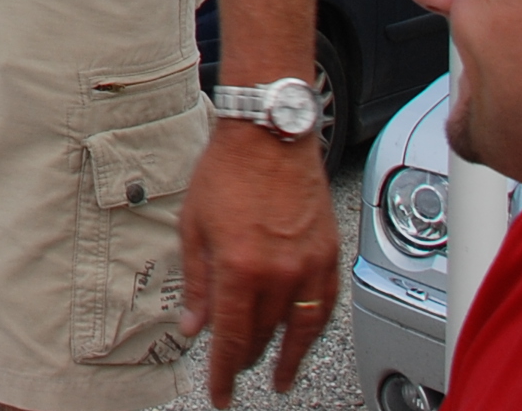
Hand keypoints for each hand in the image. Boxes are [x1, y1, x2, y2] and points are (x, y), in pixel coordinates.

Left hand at [176, 119, 342, 404]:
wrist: (269, 135)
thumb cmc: (227, 171)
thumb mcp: (193, 226)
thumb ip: (195, 282)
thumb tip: (193, 326)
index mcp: (238, 268)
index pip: (231, 339)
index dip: (222, 373)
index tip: (219, 393)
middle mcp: (277, 274)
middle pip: (263, 337)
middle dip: (246, 360)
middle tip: (234, 373)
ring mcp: (308, 267)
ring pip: (298, 330)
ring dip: (285, 356)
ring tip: (279, 375)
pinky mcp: (328, 256)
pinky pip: (324, 307)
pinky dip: (313, 329)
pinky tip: (305, 340)